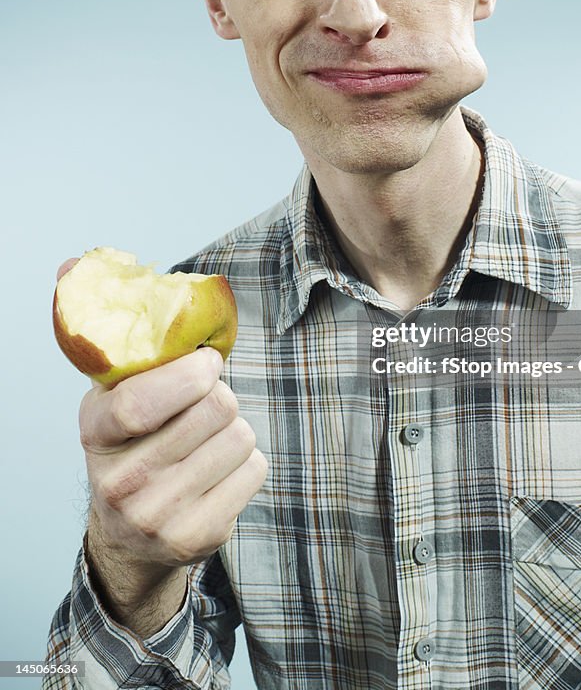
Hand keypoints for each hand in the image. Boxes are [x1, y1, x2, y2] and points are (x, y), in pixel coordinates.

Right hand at [80, 345, 266, 568]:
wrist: (129, 535)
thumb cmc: (134, 443)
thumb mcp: (114, 396)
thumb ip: (127, 348)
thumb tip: (99, 273)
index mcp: (96, 434)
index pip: (139, 403)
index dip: (188, 374)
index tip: (208, 362)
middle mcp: (121, 482)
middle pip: (214, 409)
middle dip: (220, 395)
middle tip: (206, 404)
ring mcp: (158, 516)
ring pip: (240, 436)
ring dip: (235, 429)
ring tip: (209, 441)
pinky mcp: (198, 536)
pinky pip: (255, 469)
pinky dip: (247, 462)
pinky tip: (218, 471)